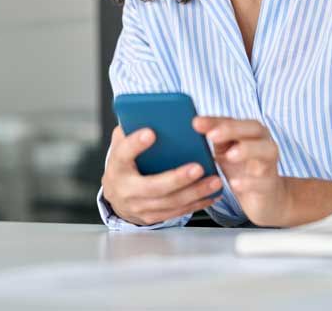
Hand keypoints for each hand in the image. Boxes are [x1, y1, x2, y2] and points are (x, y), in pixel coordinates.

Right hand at [101, 126, 222, 225]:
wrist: (116, 195)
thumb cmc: (125, 163)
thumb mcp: (122, 144)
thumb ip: (132, 130)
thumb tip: (151, 113)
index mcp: (117, 166)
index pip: (124, 153)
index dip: (136, 144)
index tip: (151, 132)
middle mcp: (126, 189)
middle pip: (153, 186)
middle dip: (177, 178)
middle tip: (198, 167)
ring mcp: (139, 207)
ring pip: (170, 202)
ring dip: (195, 192)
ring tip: (215, 181)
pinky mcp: (152, 217)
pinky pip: (177, 212)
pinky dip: (196, 203)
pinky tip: (211, 194)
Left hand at [193, 116, 293, 226]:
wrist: (266, 197)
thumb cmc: (242, 169)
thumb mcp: (225, 151)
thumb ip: (214, 138)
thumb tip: (190, 127)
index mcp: (250, 131)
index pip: (233, 120)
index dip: (215, 121)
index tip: (196, 123)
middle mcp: (264, 143)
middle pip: (253, 129)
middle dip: (232, 130)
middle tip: (211, 135)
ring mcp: (269, 164)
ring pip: (265, 151)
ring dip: (247, 150)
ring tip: (229, 155)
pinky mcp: (269, 185)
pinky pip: (262, 182)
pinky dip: (249, 182)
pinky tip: (235, 184)